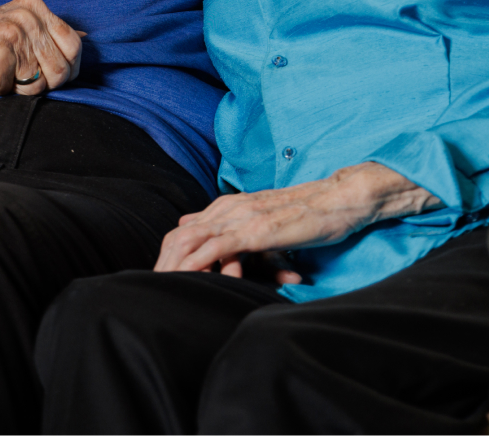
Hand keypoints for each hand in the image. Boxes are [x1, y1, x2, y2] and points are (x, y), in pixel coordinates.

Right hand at [0, 0, 83, 95]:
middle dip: (45, 84)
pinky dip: (0, 91)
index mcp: (34, 6)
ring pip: (39, 84)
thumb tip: (85, 36)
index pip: (74, 45)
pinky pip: (14, 91)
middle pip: (62, 68)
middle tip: (18, 78)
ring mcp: (10, 35)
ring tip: (0, 74)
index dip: (68, 68)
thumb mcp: (17, 26)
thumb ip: (49, 31)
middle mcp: (25, 16)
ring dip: (19, 88)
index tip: (51, 76)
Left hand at [154, 162, 437, 281]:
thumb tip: (195, 228)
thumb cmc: (306, 213)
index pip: (184, 230)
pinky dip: (199, 262)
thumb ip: (234, 225)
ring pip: (193, 239)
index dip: (167, 254)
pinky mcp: (258, 230)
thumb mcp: (264, 219)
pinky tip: (187, 278)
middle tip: (150, 289)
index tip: (157, 278)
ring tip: (161, 288)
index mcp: (230, 205)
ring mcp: (243, 217)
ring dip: (174, 265)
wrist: (339, 199)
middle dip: (162, 262)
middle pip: (181, 236)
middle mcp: (231, 207)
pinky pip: (219, 246)